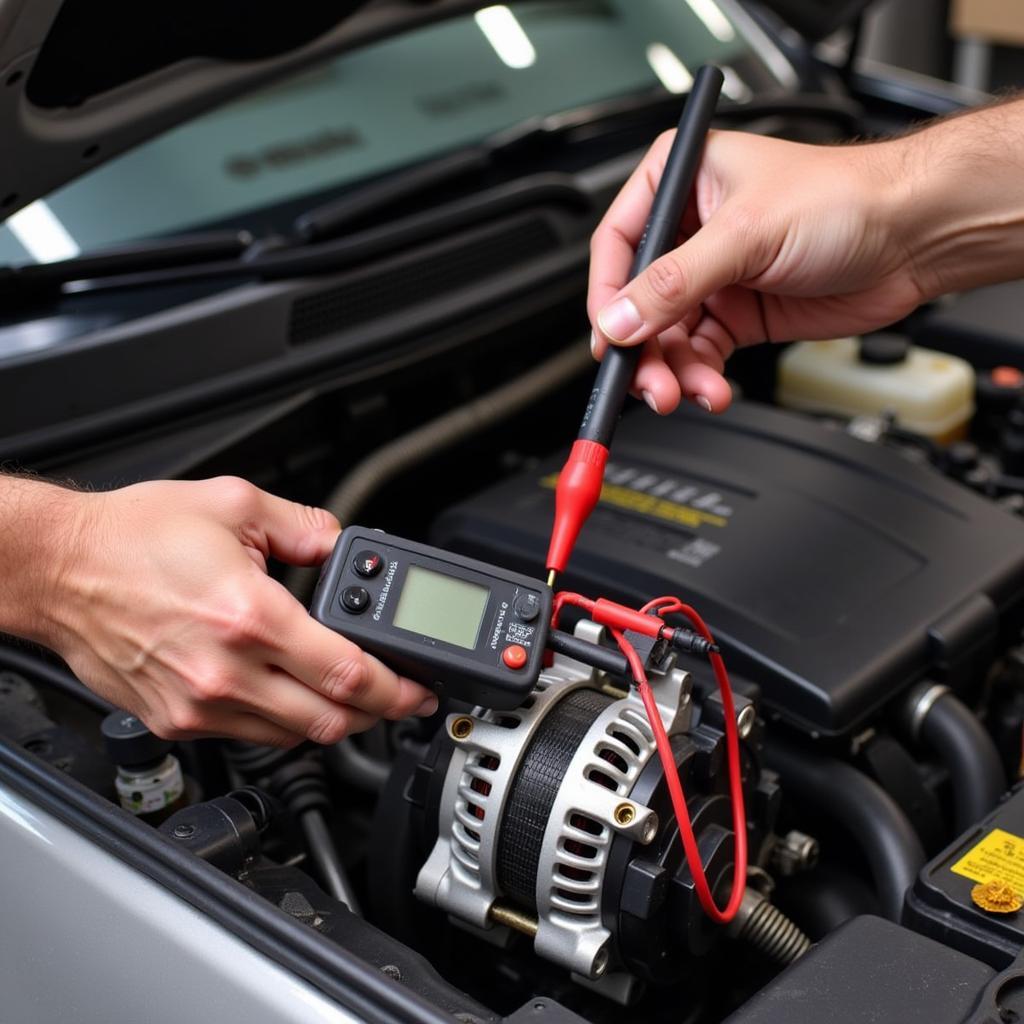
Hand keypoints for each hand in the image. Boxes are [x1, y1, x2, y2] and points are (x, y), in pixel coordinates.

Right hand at [40, 477, 436, 745]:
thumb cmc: (132, 538)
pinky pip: (250, 738)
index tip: (418, 688)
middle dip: (377, 713)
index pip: (349, 675)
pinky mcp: (176, 722)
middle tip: (396, 696)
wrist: (58, 569)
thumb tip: (339, 543)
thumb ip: (304, 525)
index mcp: (250, 616)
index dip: (397, 689)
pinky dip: (283, 723)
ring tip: (346, 692)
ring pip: (293, 737)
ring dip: (330, 719)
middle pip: (330, 721)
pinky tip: (289, 694)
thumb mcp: (234, 504)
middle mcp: (226, 671)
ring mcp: (199, 704)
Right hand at [588, 129, 926, 413]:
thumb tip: (620, 320)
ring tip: (684, 391)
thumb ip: (674, 283)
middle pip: (639, 303)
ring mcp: (714, 276)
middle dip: (643, 349)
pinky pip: (701, 355)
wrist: (912, 235)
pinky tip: (711, 389)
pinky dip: (701, 377)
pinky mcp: (738, 314)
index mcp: (680, 182)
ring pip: (668, 338)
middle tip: (647, 382)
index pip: (617, 246)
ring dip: (672, 371)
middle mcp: (690, 230)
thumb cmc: (845, 198)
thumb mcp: (745, 234)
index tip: (609, 337)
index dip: (608, 297)